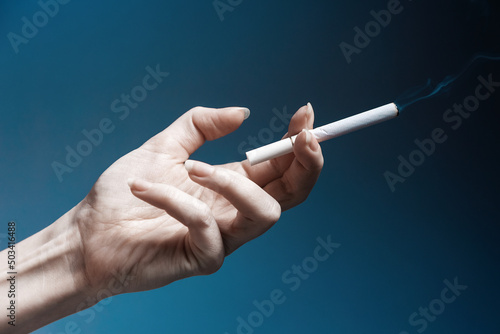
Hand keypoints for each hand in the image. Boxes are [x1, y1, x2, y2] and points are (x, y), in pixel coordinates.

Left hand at [74, 104, 322, 295]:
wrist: (89, 234)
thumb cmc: (125, 194)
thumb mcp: (164, 146)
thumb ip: (201, 125)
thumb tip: (243, 112)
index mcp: (230, 185)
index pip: (280, 166)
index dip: (298, 141)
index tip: (304, 112)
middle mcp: (233, 211)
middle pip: (292, 194)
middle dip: (305, 163)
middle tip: (301, 136)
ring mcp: (222, 238)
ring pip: (264, 213)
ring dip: (233, 183)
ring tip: (192, 168)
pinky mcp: (201, 258)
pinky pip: (205, 225)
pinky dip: (174, 200)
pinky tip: (143, 188)